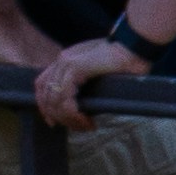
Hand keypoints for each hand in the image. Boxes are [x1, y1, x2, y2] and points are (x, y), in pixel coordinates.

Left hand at [20, 36, 136, 134]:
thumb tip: (83, 107)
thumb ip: (86, 85)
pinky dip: (72, 113)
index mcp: (64, 60)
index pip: (42, 84)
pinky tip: (86, 120)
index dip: (44, 105)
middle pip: (45, 94)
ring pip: (54, 99)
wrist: (133, 47)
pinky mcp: (75, 68)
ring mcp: (66, 63)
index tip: (53, 122)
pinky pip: (65, 97)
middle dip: (57, 116)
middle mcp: (61, 61)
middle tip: (77, 127)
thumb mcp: (98, 74)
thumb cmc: (123, 61)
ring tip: (85, 126)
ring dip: (67, 118)